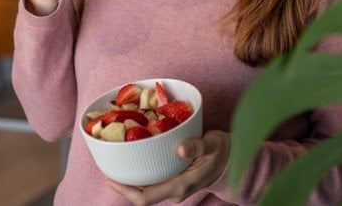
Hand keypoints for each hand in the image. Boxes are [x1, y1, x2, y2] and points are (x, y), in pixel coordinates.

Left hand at [105, 130, 229, 204]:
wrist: (232, 160)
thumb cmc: (221, 151)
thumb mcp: (212, 144)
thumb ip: (197, 147)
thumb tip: (181, 149)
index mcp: (180, 186)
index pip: (145, 197)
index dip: (125, 190)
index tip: (110, 178)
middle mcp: (175, 191)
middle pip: (142, 195)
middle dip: (124, 185)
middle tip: (109, 169)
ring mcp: (175, 189)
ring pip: (147, 190)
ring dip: (132, 181)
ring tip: (118, 164)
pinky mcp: (175, 183)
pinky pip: (154, 183)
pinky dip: (143, 175)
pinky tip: (136, 162)